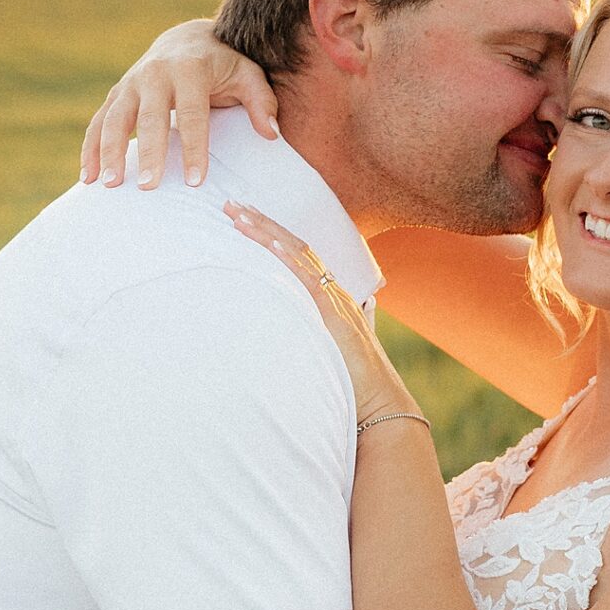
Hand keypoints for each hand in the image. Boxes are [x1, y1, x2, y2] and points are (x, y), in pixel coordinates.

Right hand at [80, 21, 278, 190]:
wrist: (187, 38)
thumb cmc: (222, 64)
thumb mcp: (247, 74)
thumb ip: (262, 101)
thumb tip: (271, 134)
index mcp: (190, 68)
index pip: (192, 113)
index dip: (194, 147)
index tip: (195, 180)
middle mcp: (155, 73)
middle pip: (150, 117)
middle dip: (149, 153)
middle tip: (149, 186)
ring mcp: (131, 82)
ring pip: (115, 118)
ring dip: (109, 151)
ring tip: (109, 185)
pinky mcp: (117, 93)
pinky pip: (98, 121)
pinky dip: (91, 148)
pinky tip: (87, 178)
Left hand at [225, 201, 424, 432]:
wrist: (378, 405)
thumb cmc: (355, 384)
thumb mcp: (337, 349)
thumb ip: (339, 327)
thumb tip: (358, 307)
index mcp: (332, 295)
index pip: (299, 253)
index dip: (272, 232)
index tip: (245, 217)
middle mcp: (334, 289)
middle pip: (294, 244)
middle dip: (262, 222)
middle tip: (230, 203)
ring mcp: (336, 299)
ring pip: (298, 253)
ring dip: (266, 232)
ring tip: (237, 214)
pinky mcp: (335, 313)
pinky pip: (309, 277)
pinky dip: (289, 257)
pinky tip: (270, 242)